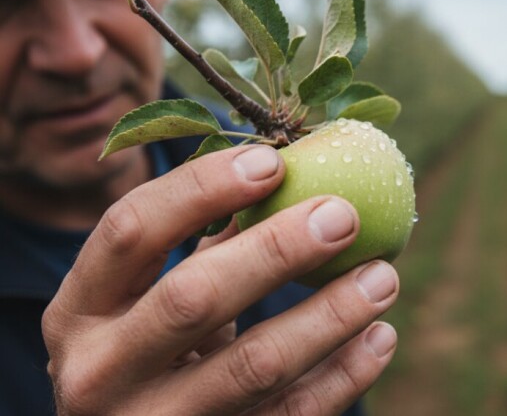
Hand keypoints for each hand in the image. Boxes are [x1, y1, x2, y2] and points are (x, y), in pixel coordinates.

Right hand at [41, 145, 398, 414]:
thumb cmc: (148, 353)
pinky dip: (346, 376)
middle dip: (278, 249)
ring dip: (331, 314)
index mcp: (78, 313)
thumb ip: (201, 245)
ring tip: (383, 276)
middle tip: (343, 215)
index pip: (131, 230)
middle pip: (194, 297)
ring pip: (257, 366)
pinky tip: (380, 337)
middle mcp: (101, 373)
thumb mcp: (147, 301)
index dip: (201, 188)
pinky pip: (292, 415)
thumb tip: (284, 170)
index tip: (272, 162)